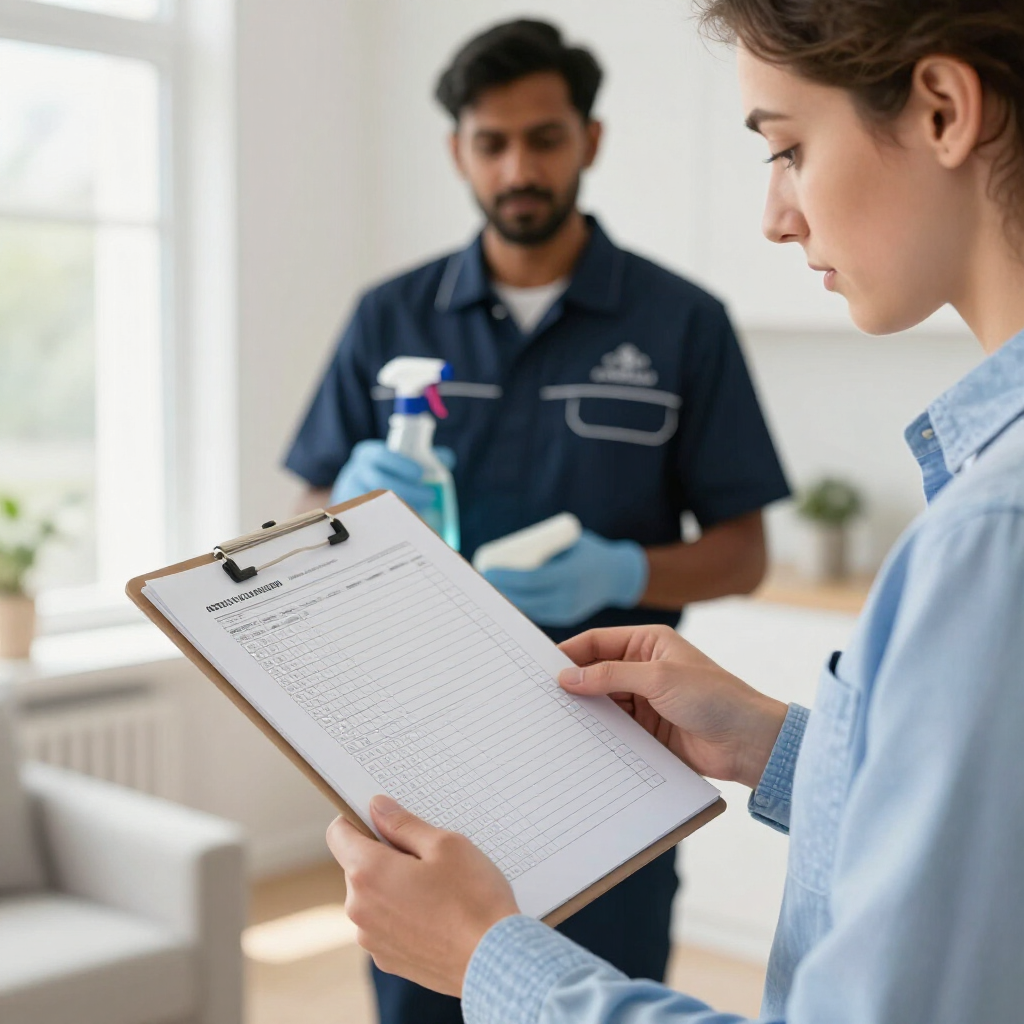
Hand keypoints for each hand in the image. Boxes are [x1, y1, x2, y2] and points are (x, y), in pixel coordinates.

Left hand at [326, 795, 518, 996]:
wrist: (495, 960)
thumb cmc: (473, 900)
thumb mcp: (445, 844)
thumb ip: (403, 824)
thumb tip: (377, 807)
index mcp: (368, 873)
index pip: (338, 833)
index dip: (358, 819)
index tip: (384, 819)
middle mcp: (359, 909)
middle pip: (358, 865)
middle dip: (384, 854)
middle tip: (427, 856)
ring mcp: (371, 938)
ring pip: (373, 895)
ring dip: (394, 886)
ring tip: (437, 890)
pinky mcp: (387, 959)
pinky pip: (385, 923)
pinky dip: (402, 914)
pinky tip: (437, 915)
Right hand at [331, 440, 455, 511]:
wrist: (359, 489)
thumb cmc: (388, 471)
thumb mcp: (401, 458)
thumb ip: (427, 456)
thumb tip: (447, 460)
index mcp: (368, 454)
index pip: (381, 455)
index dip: (400, 464)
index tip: (420, 474)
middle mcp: (355, 472)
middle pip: (380, 482)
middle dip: (409, 491)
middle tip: (430, 496)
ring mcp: (351, 493)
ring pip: (376, 502)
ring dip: (402, 507)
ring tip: (423, 511)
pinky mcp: (352, 514)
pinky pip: (371, 520)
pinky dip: (391, 522)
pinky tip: (407, 524)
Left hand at [482, 530, 647, 626]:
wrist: (618, 575)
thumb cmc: (588, 551)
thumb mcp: (570, 541)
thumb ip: (546, 548)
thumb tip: (508, 551)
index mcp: (570, 573)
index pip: (531, 579)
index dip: (507, 576)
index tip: (488, 570)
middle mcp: (569, 595)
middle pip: (526, 597)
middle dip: (502, 589)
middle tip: (484, 578)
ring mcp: (568, 610)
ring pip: (529, 608)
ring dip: (508, 600)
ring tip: (490, 589)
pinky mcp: (566, 618)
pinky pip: (538, 613)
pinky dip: (521, 606)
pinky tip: (505, 600)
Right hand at [559, 625, 786, 787]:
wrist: (749, 743)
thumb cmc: (714, 698)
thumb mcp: (659, 678)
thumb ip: (610, 676)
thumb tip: (568, 677)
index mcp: (649, 643)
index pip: (599, 642)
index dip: (570, 653)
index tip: (542, 668)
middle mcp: (644, 669)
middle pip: (597, 673)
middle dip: (574, 684)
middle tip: (542, 698)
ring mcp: (645, 701)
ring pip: (603, 703)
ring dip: (585, 711)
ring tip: (555, 721)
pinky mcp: (647, 731)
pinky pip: (615, 729)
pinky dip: (598, 734)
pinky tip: (579, 741)